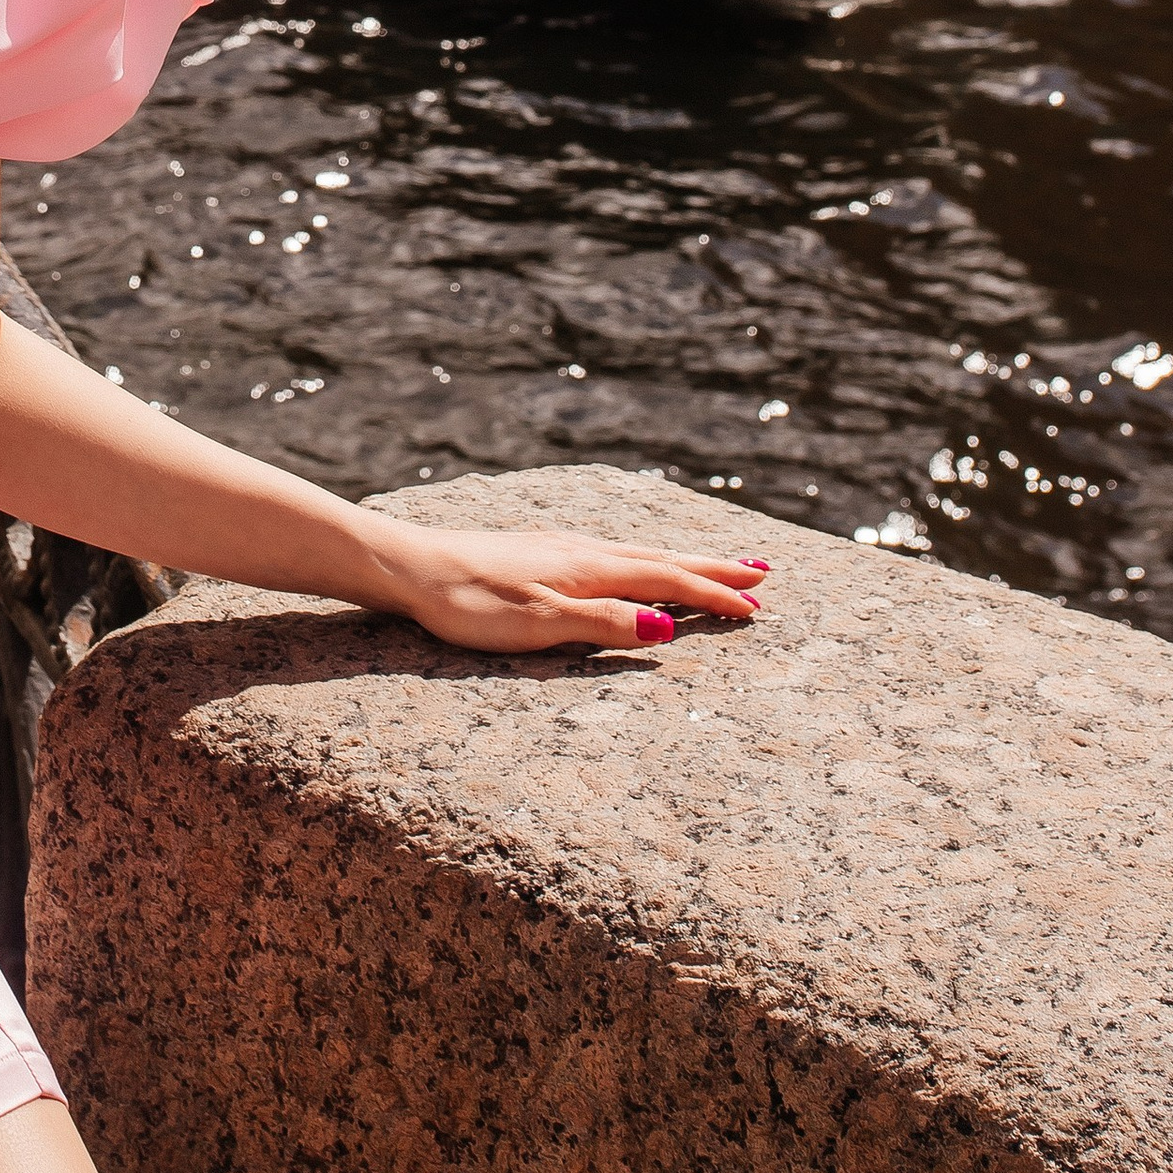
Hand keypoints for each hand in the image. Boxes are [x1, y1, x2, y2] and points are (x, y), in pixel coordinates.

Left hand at [368, 525, 767, 656]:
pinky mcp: (538, 551)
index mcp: (590, 568)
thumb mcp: (539, 623)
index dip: (713, 595)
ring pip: (637, 551)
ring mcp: (559, 547)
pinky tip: (633, 560)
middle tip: (762, 572)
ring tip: (714, 563)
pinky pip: (611, 551)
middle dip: (713, 567)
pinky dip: (643, 556)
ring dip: (682, 558)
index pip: (667, 580)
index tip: (758, 608)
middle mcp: (582, 550)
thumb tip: (669, 626)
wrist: (410, 567)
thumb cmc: (469, 604)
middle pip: (662, 557)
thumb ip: (604, 623)